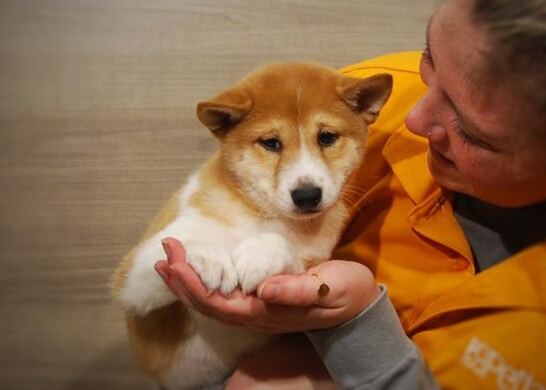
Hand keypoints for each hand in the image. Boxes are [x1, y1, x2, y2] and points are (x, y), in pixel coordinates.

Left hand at [155, 237, 380, 333]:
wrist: (358, 308)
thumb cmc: (345, 294)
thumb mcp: (329, 289)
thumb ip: (298, 291)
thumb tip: (264, 289)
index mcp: (268, 313)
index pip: (220, 303)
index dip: (193, 285)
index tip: (174, 263)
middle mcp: (256, 316)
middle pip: (208, 304)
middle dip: (182, 280)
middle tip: (164, 252)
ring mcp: (256, 311)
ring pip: (212, 302)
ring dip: (187, 282)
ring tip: (168, 260)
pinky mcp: (260, 301)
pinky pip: (222, 295)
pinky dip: (203, 281)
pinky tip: (195, 269)